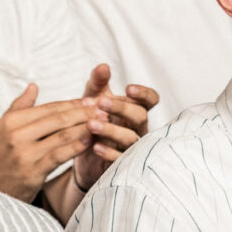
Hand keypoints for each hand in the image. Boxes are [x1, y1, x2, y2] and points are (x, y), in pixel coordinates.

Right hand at [0, 83, 95, 201]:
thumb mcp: (2, 129)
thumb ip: (19, 107)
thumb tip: (34, 86)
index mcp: (11, 121)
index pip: (49, 108)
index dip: (73, 103)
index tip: (92, 100)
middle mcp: (16, 134)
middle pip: (58, 118)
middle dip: (84, 112)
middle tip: (105, 108)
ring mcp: (24, 153)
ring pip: (62, 135)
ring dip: (85, 127)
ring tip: (104, 122)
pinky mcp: (33, 171)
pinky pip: (60, 155)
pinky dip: (76, 146)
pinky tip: (90, 141)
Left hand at [72, 65, 160, 189]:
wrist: (80, 153)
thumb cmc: (93, 119)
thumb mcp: (93, 98)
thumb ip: (98, 83)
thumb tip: (103, 66)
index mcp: (134, 109)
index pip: (151, 100)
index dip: (144, 94)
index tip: (128, 88)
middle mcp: (137, 127)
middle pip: (141, 116)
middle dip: (121, 108)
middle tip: (100, 102)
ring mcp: (131, 147)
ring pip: (131, 139)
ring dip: (112, 130)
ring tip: (92, 124)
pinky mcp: (121, 164)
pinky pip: (121, 160)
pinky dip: (109, 153)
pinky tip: (95, 146)